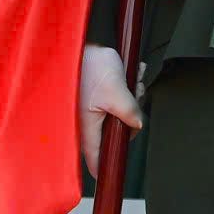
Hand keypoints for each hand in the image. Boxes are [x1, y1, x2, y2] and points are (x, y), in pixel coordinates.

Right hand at [78, 45, 143, 177]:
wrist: (75, 44)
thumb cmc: (89, 68)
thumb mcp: (115, 92)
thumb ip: (129, 112)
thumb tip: (138, 126)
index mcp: (89, 129)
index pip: (97, 160)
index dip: (108, 168)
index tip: (116, 170)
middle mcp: (89, 124)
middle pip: (117, 133)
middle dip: (132, 115)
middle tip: (136, 93)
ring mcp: (92, 111)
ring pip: (118, 115)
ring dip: (131, 97)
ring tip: (133, 78)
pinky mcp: (94, 98)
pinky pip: (115, 101)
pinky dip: (126, 89)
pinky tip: (131, 74)